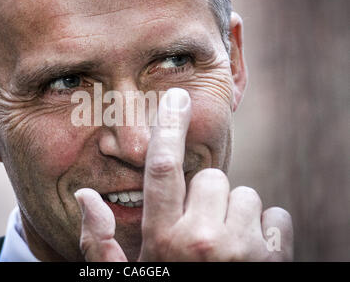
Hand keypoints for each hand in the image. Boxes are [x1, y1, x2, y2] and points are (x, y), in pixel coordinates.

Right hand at [74, 88, 292, 261]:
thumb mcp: (127, 278)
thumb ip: (98, 242)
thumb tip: (85, 197)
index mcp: (164, 239)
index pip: (162, 167)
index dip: (169, 127)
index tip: (177, 98)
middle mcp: (204, 241)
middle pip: (211, 178)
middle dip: (205, 194)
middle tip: (198, 225)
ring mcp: (243, 250)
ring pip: (245, 195)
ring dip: (234, 213)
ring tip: (223, 244)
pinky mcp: (275, 258)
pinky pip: (276, 216)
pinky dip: (266, 229)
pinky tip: (250, 252)